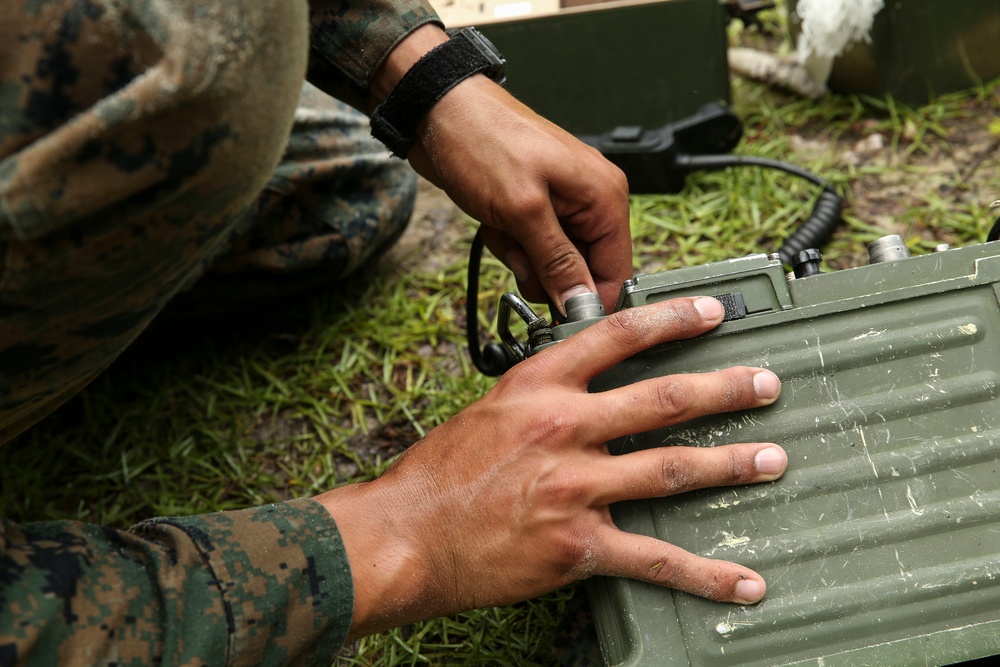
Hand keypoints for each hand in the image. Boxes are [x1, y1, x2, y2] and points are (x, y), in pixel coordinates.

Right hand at [316, 297, 785, 638]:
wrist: (406, 536)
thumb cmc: (439, 475)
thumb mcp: (489, 411)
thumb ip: (543, 396)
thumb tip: (586, 390)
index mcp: (537, 386)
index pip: (617, 336)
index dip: (672, 319)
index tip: (712, 312)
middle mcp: (563, 428)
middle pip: (662, 400)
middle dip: (724, 389)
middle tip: (766, 385)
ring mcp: (575, 487)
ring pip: (671, 469)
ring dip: (731, 463)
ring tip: (771, 458)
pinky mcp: (579, 545)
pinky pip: (655, 557)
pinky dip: (706, 573)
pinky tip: (743, 580)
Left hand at [371, 25, 631, 313]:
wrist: (437, 112)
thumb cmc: (482, 141)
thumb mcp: (523, 209)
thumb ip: (557, 261)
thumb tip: (581, 303)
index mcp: (603, 196)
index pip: (617, 272)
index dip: (587, 300)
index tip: (555, 312)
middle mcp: (590, 201)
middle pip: (582, 272)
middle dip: (544, 271)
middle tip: (518, 246)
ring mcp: (562, 206)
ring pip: (551, 266)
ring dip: (520, 257)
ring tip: (502, 224)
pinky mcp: (534, 210)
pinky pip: (530, 250)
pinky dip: (508, 244)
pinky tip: (494, 220)